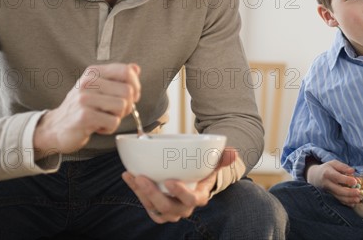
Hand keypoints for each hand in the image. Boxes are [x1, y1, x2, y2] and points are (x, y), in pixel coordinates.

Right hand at [33, 63, 140, 158]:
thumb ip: (117, 78)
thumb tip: (136, 68)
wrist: (56, 127)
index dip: (136, 85)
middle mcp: (87, 82)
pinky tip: (97, 126)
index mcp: (93, 72)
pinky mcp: (84, 116)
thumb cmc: (82, 108)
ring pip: (122, 106)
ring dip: (117, 117)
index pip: (126, 71)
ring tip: (104, 117)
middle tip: (114, 111)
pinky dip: (109, 128)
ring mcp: (84, 99)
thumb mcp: (98, 88)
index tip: (132, 96)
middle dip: (127, 105)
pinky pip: (113, 122)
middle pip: (128, 91)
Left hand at [122, 147, 237, 222]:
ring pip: (154, 207)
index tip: (169, 181)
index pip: (191, 199)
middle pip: (168, 207)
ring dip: (141, 193)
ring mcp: (169, 210)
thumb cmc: (203, 173)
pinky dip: (135, 191)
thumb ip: (222, 158)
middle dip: (153, 194)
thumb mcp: (213, 165)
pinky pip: (145, 203)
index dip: (180, 193)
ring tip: (133, 176)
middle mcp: (183, 208)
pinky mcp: (156, 208)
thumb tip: (234, 152)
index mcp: (198, 197)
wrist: (192, 182)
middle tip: (142, 178)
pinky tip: (128, 175)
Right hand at [306, 160, 359, 206]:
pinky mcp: (330, 196)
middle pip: (338, 190)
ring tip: (358, 199)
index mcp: (327, 173)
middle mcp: (327, 184)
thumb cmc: (327, 169)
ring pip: (338, 197)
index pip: (337, 177)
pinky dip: (346, 203)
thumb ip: (343, 167)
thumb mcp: (333, 163)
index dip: (346, 180)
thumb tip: (353, 171)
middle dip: (349, 192)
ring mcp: (328, 192)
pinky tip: (353, 203)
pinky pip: (338, 201)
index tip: (355, 181)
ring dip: (349, 200)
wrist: (314, 177)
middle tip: (358, 192)